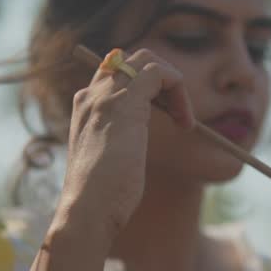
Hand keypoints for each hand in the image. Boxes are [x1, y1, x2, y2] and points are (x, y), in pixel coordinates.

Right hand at [57, 48, 194, 239]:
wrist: (87, 211)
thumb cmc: (101, 199)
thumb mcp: (110, 162)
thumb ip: (119, 143)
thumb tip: (133, 147)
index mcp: (85, 108)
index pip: (117, 73)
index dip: (147, 88)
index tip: (166, 116)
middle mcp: (91, 96)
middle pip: (131, 59)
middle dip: (162, 80)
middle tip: (178, 114)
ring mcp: (105, 97)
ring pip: (146, 59)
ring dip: (173, 84)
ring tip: (184, 119)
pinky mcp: (125, 104)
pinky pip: (158, 72)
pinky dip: (178, 89)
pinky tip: (185, 122)